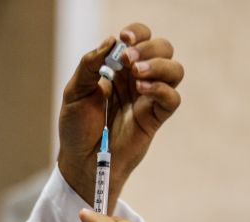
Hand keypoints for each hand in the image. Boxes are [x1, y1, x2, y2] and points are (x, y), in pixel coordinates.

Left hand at [58, 23, 183, 212]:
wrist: (81, 161)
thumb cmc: (77, 128)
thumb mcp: (75, 92)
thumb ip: (89, 64)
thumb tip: (112, 41)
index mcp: (118, 69)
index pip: (139, 39)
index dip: (138, 33)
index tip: (125, 39)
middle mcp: (136, 80)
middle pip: (163, 49)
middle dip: (148, 48)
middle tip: (128, 60)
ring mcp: (147, 99)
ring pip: (175, 71)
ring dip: (159, 65)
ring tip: (137, 74)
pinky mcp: (154, 119)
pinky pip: (172, 98)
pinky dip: (161, 89)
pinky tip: (141, 90)